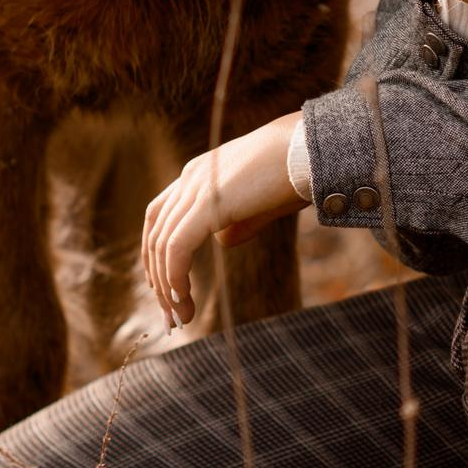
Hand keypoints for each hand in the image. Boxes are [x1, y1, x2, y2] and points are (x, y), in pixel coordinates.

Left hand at [141, 115, 304, 326]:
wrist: (311, 148)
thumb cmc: (296, 171)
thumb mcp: (261, 202)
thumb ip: (238, 221)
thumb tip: (222, 242)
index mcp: (200, 173)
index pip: (160, 217)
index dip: (158, 255)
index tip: (168, 289)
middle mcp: (190, 177)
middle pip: (155, 234)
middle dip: (159, 280)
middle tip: (171, 317)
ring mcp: (196, 187)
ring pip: (162, 245)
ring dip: (167, 287)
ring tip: (180, 318)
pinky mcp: (207, 203)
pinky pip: (177, 247)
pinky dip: (175, 277)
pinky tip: (183, 300)